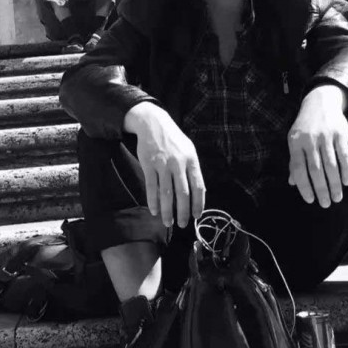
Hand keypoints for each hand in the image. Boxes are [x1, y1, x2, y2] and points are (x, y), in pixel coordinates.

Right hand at [123, 103, 205, 228]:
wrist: (153, 124)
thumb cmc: (173, 140)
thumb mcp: (188, 150)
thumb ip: (192, 170)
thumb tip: (198, 193)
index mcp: (191, 160)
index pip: (198, 186)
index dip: (198, 203)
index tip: (196, 215)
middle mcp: (178, 163)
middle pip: (183, 193)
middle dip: (183, 212)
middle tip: (182, 224)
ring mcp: (162, 164)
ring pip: (166, 193)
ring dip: (167, 211)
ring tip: (168, 222)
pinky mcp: (148, 165)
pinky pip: (151, 187)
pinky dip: (153, 201)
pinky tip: (154, 211)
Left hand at [287, 85, 347, 207]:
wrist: (321, 101)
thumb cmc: (305, 126)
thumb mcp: (295, 140)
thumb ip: (294, 160)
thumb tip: (293, 183)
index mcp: (295, 143)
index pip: (298, 169)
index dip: (304, 186)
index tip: (310, 200)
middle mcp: (310, 140)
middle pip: (315, 170)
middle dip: (321, 189)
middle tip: (326, 204)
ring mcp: (325, 136)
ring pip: (330, 165)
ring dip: (334, 184)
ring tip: (337, 197)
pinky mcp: (340, 133)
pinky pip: (344, 155)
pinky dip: (346, 170)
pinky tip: (346, 182)